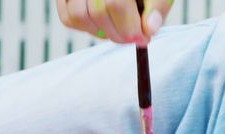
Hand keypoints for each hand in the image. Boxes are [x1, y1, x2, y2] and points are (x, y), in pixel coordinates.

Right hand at [56, 0, 173, 44]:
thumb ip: (156, 9)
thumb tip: (150, 29)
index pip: (115, 4)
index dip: (130, 27)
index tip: (143, 39)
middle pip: (98, 12)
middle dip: (119, 34)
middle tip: (133, 38)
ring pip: (78, 16)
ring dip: (101, 32)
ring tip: (119, 30)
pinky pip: (68, 18)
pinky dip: (86, 28)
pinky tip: (104, 26)